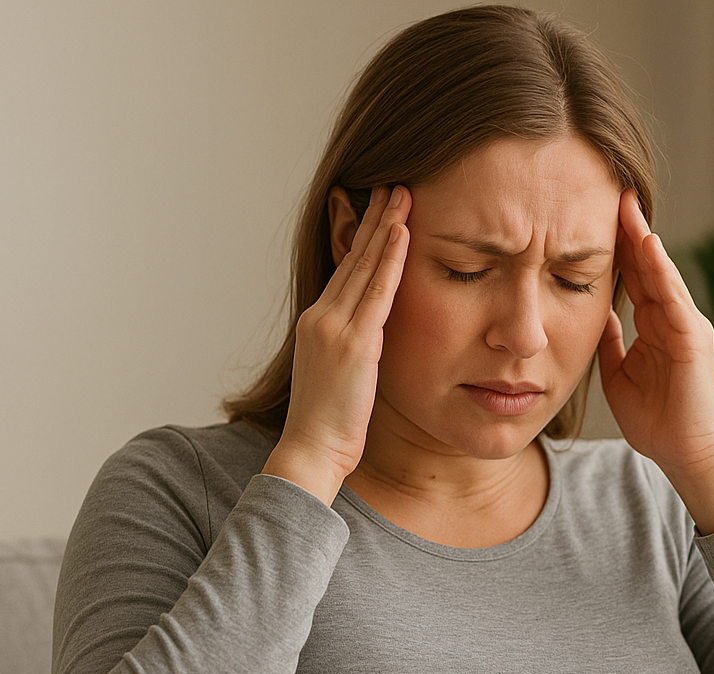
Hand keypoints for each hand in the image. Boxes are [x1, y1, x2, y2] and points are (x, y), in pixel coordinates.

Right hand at [263, 185, 408, 503]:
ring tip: (403, 193)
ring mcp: (335, 327)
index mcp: (318, 324)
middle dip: (374, 219)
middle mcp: (322, 317)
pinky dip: (391, 260)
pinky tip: (403, 233)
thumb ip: (353, 352)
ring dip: (385, 226)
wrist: (310, 451)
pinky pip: (377, 292)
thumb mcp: (339, 379)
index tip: (377, 208)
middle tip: (392, 182)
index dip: (362, 238)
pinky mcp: (353, 343)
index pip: (346, 271)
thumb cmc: (327, 428)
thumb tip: (372, 342)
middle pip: (353, 258)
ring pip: (365, 266)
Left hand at [598, 189, 713, 532]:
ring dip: (644, 237)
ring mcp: (687, 325)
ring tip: (627, 204)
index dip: (615, 245)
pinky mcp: (694, 338)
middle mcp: (673, 318)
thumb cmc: (657, 422)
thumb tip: (592, 315)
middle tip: (610, 188)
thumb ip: (609, 343)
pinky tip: (647, 245)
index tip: (593, 213)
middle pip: (648, 264)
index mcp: (655, 325)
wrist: (687, 455)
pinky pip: (674, 297)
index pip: (634, 275)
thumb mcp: (618, 375)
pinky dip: (661, 270)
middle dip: (630, 228)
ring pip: (662, 272)